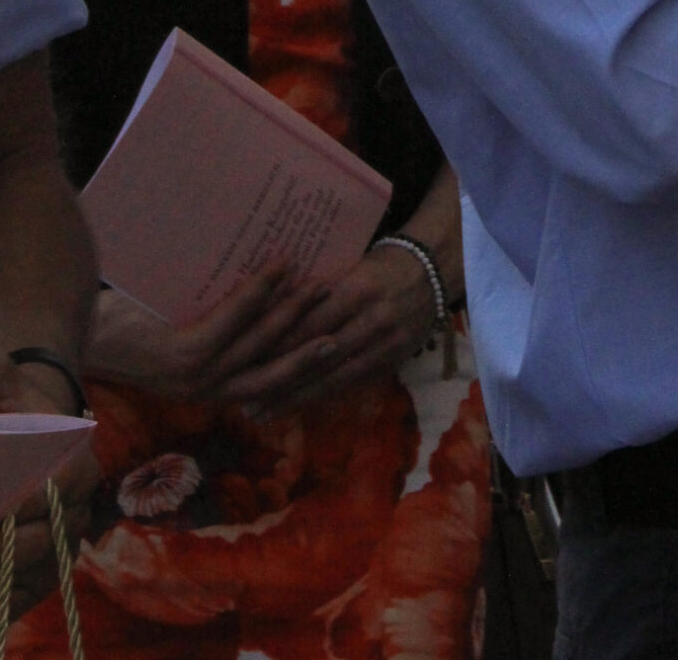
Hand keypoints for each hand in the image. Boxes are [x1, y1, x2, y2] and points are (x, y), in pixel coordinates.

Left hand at [0, 345, 96, 630]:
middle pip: (29, 545)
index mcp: (77, 462)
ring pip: (13, 583)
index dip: (28, 504)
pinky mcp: (27, 585)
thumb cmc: (8, 400)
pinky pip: (0, 609)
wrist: (20, 426)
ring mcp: (52, 557)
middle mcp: (73, 516)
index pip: (62, 489)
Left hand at [84, 261, 325, 398]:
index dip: (305, 358)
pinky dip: (258, 295)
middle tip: (345, 312)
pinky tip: (277, 270)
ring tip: (319, 283)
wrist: (79, 328)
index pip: (270, 376)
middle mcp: (207, 391)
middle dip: (313, 342)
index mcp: (211, 387)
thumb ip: (218, 322)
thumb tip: (260, 284)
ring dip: (292, 311)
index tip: (336, 332)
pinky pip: (230, 324)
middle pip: (275, 368)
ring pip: (258, 345)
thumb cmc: (131, 322)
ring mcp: (195, 378)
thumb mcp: (184, 326)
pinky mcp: (182, 358)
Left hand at [230, 246, 442, 414]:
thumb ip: (319, 294)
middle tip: (244, 402)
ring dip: (297, 399)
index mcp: (357, 289)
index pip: (309, 324)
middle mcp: (371, 319)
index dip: (275, 348)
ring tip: (264, 414)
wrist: (434, 267)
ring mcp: (386, 344)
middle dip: (279, 383)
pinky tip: (299, 407)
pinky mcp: (395, 360)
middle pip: (317, 358)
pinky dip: (324, 397)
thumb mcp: (351, 268)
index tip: (242, 365)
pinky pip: (353, 383)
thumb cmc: (382, 263)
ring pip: (334, 378)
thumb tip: (269, 315)